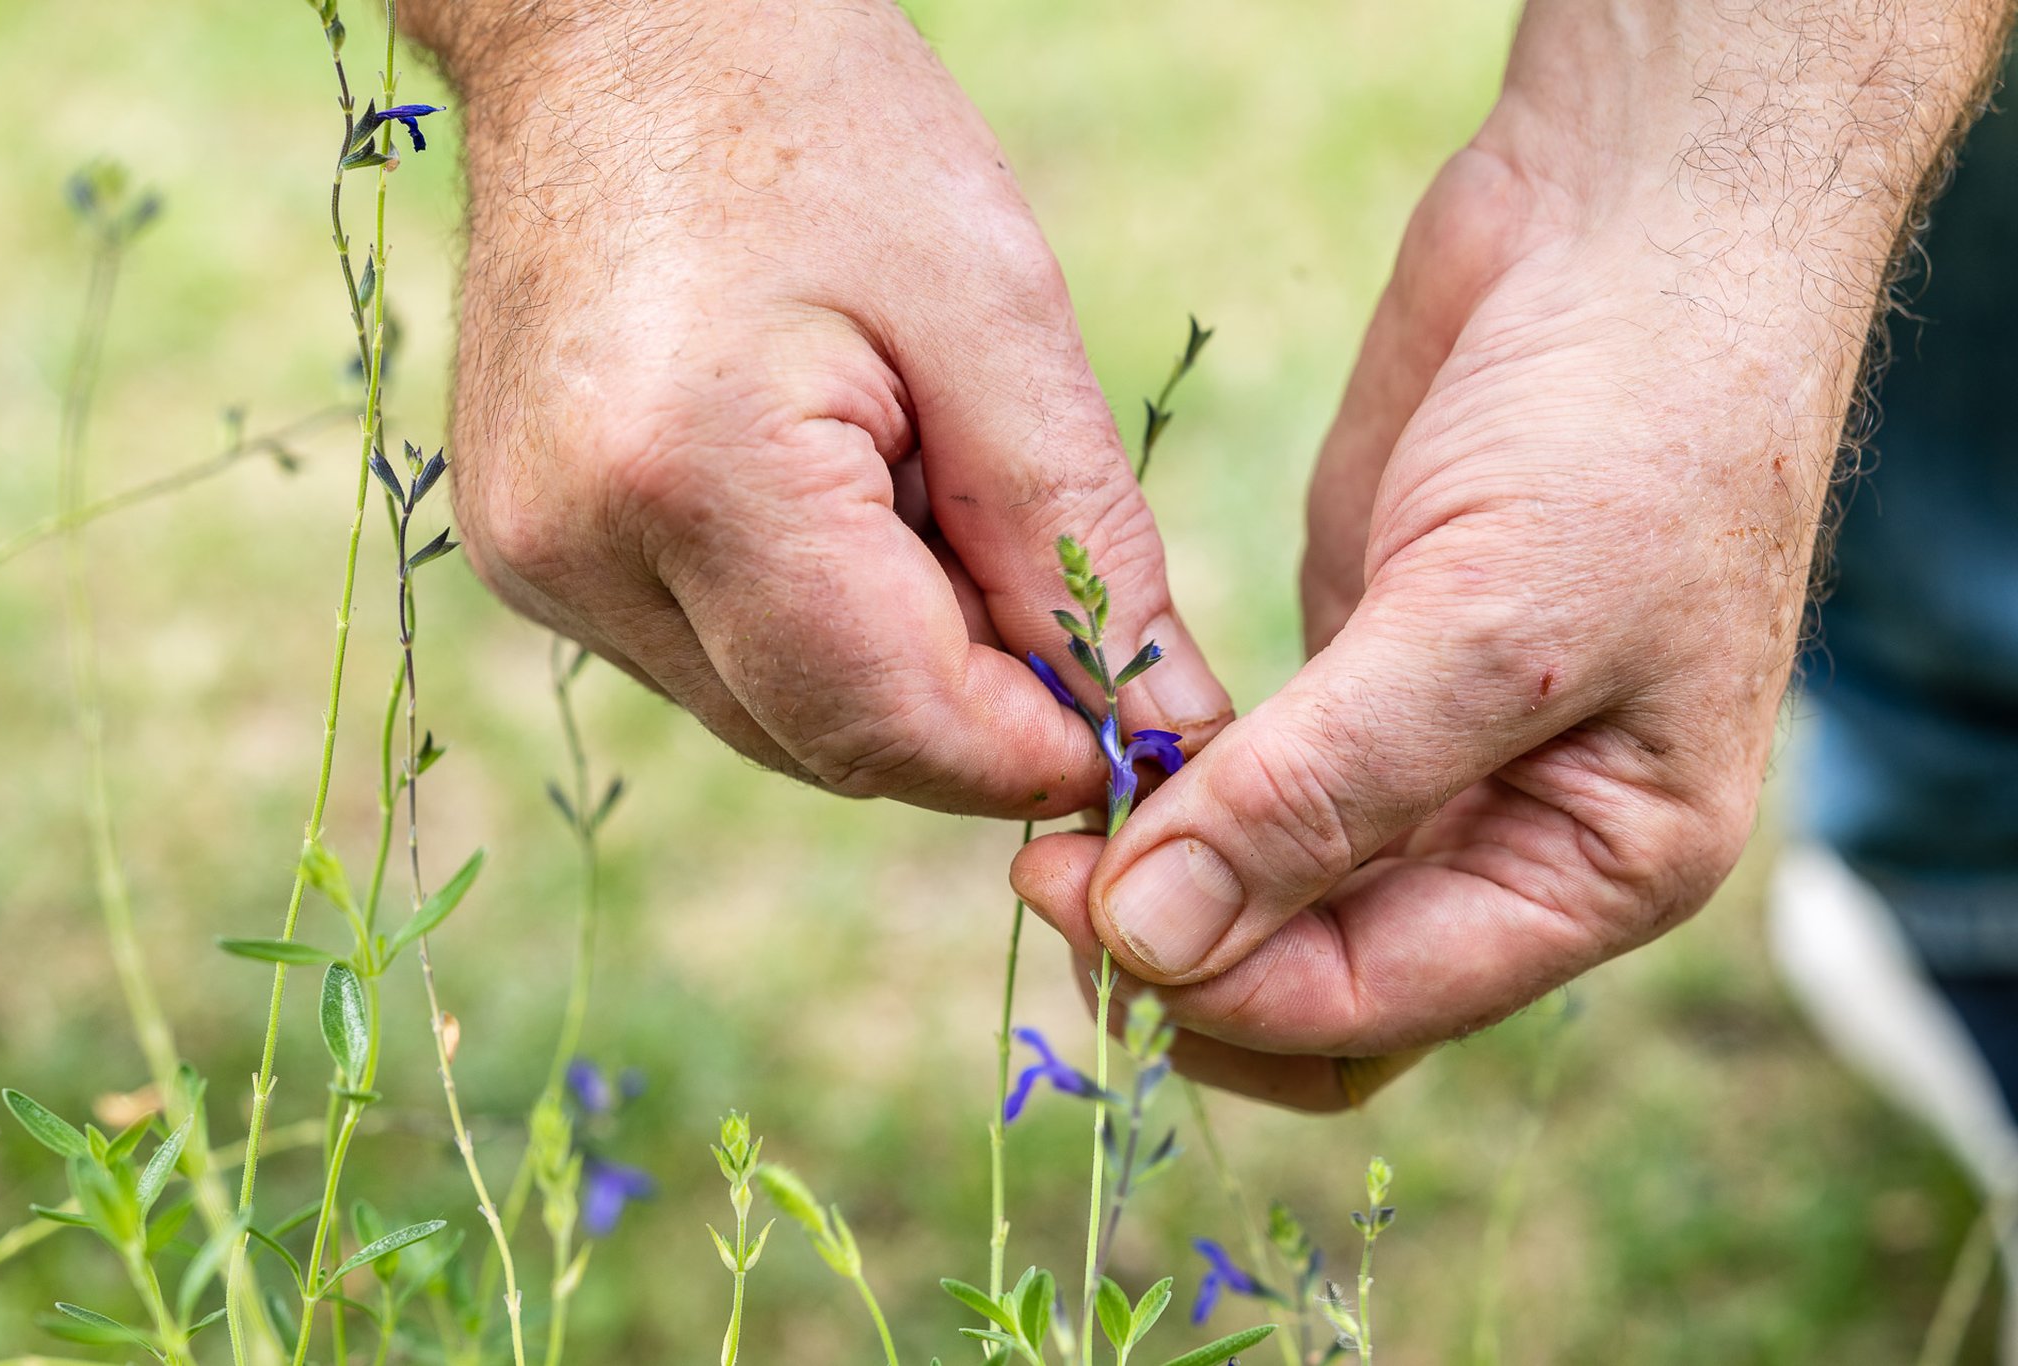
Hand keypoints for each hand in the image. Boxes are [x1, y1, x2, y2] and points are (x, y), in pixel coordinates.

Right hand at [407, 0, 1230, 815]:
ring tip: (927, 492)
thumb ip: (1080, 542)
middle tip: (1055, 592)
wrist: (617, 32)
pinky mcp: (527, 557)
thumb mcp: (998, 312)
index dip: (1037, 754)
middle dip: (974, 714)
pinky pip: (716, 666)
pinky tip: (843, 495)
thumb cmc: (821, 127)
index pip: (895, 725)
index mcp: (693, 476)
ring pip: (776, 720)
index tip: (1136, 719)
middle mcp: (576, 553)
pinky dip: (817, 631)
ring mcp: (534, 565)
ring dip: (896, 669)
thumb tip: (1158, 729)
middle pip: (833, 743)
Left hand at [1013, 0, 2008, 1106]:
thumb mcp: (1481, 625)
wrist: (1632, 230)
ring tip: (1054, 836)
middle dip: (1184, 960)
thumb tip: (1150, 949)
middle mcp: (1518, 845)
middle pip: (1322, 986)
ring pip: (1278, 907)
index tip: (1077, 901)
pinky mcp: (1361, 684)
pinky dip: (1179, 805)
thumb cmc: (1619, 428)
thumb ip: (1317, 800)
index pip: (1379, 1007)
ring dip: (1167, 895)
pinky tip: (1102, 765)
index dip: (1220, 986)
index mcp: (1600, 871)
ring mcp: (1434, 767)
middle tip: (1045, 879)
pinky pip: (1257, 798)